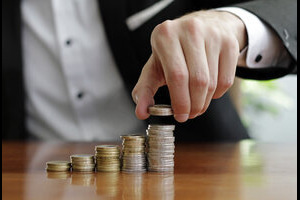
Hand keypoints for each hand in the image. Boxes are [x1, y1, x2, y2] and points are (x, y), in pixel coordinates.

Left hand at [132, 10, 246, 122]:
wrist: (203, 27)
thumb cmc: (175, 51)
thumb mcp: (155, 65)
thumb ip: (145, 89)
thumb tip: (141, 112)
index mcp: (166, 35)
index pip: (177, 76)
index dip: (180, 101)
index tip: (180, 116)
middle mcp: (190, 30)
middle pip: (197, 81)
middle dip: (194, 105)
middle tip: (190, 114)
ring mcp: (213, 35)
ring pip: (212, 82)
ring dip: (205, 102)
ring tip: (197, 104)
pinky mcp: (229, 42)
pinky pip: (227, 79)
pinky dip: (217, 94)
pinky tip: (209, 92)